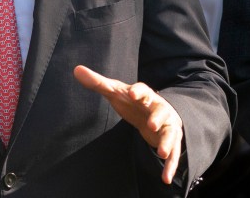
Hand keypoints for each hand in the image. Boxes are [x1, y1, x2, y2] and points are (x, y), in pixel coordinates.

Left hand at [74, 65, 183, 184]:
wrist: (156, 111)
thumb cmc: (132, 101)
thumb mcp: (115, 92)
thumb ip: (97, 83)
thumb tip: (76, 70)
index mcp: (145, 95)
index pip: (143, 90)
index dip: (139, 91)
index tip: (133, 93)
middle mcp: (159, 109)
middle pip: (161, 111)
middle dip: (158, 117)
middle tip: (152, 125)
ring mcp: (167, 125)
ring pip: (171, 134)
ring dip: (168, 143)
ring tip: (162, 154)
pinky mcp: (170, 140)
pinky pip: (173, 154)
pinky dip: (170, 166)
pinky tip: (166, 179)